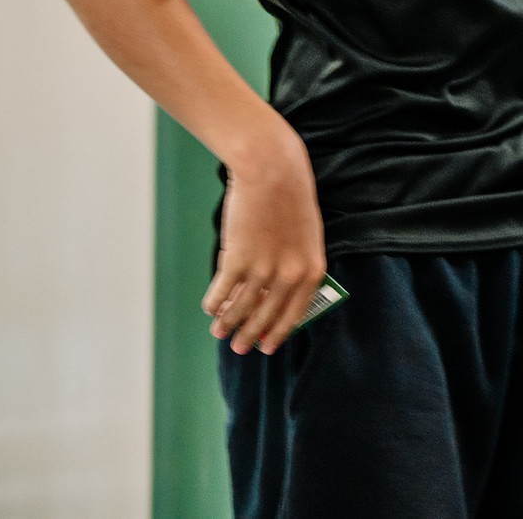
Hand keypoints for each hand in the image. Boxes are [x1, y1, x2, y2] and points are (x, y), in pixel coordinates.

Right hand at [203, 135, 325, 355]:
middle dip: (250, 336)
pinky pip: (221, 292)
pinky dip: (213, 303)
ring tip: (219, 332)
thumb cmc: (290, 203)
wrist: (274, 173)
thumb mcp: (304, 239)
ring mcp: (264, 269)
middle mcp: (290, 274)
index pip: (296, 313)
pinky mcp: (238, 260)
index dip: (279, 333)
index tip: (267, 348)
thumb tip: (268, 301)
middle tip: (239, 349)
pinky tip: (210, 308)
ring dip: (227, 324)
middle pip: (266, 317)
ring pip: (240, 309)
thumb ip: (292, 269)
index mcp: (313, 270)